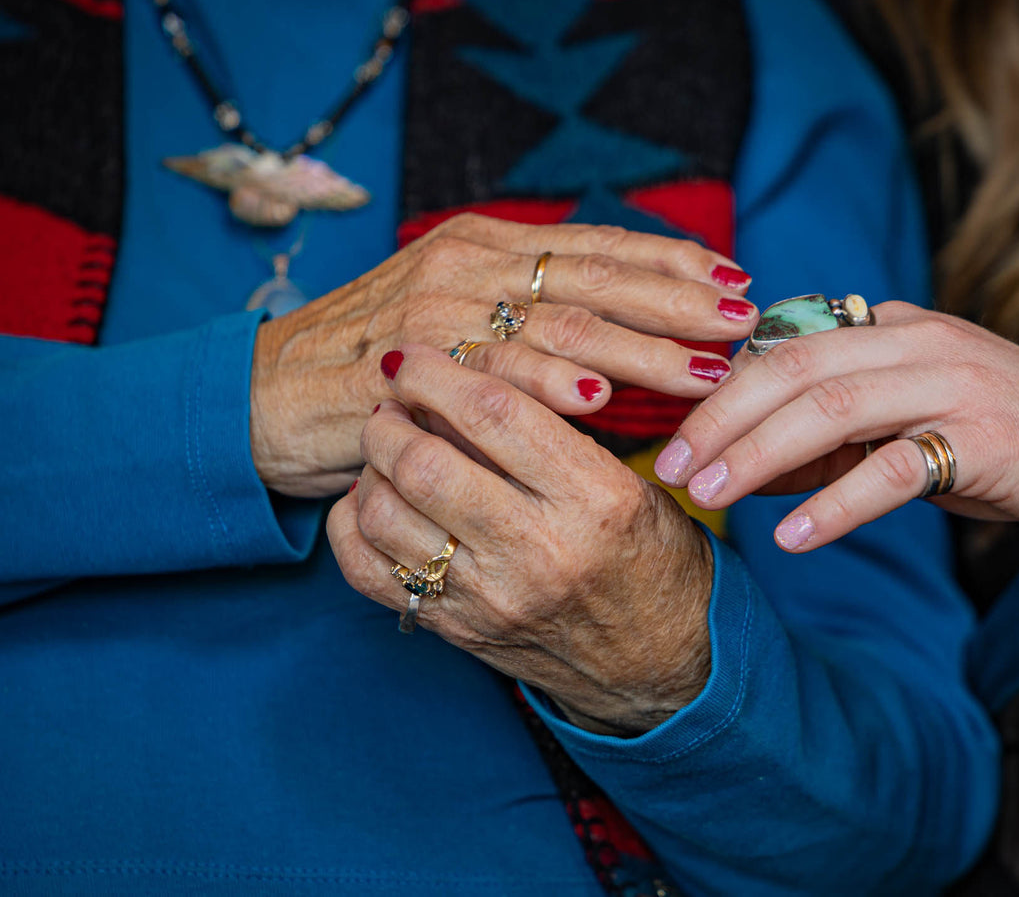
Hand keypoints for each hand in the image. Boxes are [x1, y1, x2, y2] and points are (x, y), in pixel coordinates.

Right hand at [251, 215, 756, 495]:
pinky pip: (491, 376)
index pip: (595, 245)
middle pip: (594, 278)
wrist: (267, 395)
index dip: (670, 261)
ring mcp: (438, 312)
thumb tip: (622, 332)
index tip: (735, 279)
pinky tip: (600, 399)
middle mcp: (467, 266)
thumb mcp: (457, 316)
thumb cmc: (374, 360)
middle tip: (744, 321)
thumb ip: (527, 315)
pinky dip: (549, 386)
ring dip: (639, 349)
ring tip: (703, 368)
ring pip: (558, 326)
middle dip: (678, 301)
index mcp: (485, 246)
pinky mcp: (410, 366)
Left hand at [325, 345, 714, 735]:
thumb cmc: (654, 559)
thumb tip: (462, 382)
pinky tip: (374, 501)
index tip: (415, 357)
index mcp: (594, 499)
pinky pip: (368, 572)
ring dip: (371, 467)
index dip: (439, 373)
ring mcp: (490, 598)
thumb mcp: (629, 483)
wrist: (664, 662)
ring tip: (387, 449)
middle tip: (393, 402)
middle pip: (424, 463)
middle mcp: (538, 550)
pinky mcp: (458, 630)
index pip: (493, 413)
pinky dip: (355, 525)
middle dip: (390, 419)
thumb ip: (553, 435)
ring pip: (385, 514)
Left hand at [654, 301, 1018, 559]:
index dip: (721, 387)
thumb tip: (748, 467)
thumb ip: (838, 439)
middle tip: (669, 464)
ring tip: (709, 494)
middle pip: (794, 367)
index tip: (668, 430)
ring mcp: (957, 384)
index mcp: (898, 327)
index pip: (788, 346)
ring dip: (758, 454)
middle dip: (721, 416)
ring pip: (832, 407)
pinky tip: (791, 539)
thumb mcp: (917, 430)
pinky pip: (894, 470)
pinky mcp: (989, 438)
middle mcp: (922, 340)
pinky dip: (835, 505)